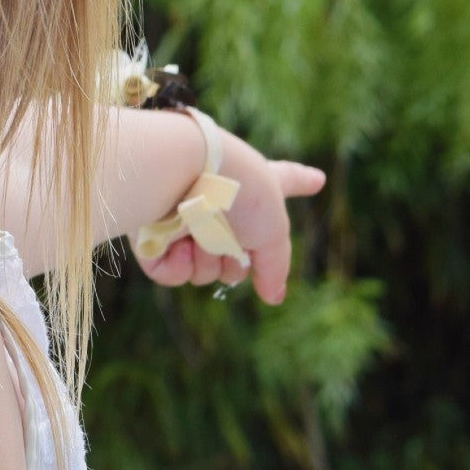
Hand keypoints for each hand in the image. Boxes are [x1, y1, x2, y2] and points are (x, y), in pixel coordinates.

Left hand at [132, 132, 324, 303]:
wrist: (183, 172)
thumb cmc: (236, 190)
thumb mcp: (274, 229)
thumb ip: (275, 266)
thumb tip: (273, 297)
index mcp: (254, 187)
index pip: (287, 185)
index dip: (301, 182)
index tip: (316, 179)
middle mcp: (220, 203)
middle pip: (236, 260)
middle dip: (235, 258)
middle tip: (232, 231)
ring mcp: (186, 219)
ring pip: (204, 271)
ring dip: (207, 259)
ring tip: (201, 230)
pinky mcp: (154, 235)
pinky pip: (172, 274)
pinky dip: (177, 265)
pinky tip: (178, 242)